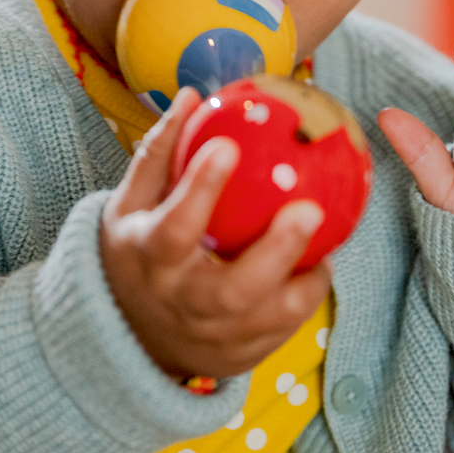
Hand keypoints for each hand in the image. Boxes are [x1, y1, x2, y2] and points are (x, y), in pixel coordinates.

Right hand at [100, 88, 331, 378]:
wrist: (124, 332)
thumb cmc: (134, 251)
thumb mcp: (130, 202)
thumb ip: (160, 152)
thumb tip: (192, 95)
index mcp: (149, 257)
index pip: (173, 225)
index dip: (199, 188)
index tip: (227, 145)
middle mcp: (180, 302)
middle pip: (231, 289)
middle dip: (275, 251)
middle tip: (310, 208)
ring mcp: (210, 337)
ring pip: (266, 319)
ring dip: (303, 284)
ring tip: (328, 247)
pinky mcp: (235, 358)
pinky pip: (279, 332)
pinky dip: (303, 302)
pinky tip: (320, 266)